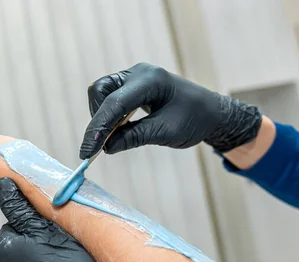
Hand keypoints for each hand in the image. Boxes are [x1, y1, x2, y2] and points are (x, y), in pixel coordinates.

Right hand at [80, 62, 262, 158]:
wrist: (211, 112)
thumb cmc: (194, 120)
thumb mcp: (165, 132)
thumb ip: (134, 137)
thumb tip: (106, 147)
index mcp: (151, 81)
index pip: (114, 103)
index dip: (97, 129)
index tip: (87, 152)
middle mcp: (139, 73)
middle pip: (100, 91)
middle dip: (97, 118)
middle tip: (102, 144)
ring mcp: (134, 77)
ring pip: (101, 93)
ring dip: (101, 116)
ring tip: (110, 137)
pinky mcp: (132, 85)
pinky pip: (109, 96)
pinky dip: (108, 114)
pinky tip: (116, 130)